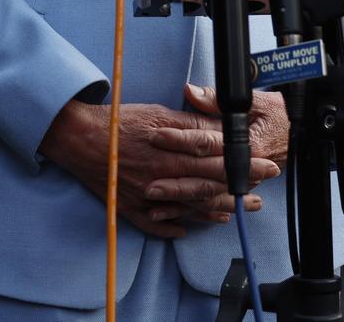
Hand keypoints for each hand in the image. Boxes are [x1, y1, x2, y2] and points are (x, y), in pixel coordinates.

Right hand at [39, 100, 277, 237]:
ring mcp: (147, 198)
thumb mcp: (159, 114)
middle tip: (258, 196)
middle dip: (237, 191)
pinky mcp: (131, 208)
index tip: (265, 167)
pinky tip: (187, 230)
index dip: (243, 165)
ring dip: (213, 212)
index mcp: (172, 154)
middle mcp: (163, 179)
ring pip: (188, 209)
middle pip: (208, 187)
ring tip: (234, 213)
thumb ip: (189, 125)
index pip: (217, 162)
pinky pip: (156, 225)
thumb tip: (218, 131)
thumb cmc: (119, 121)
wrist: (78, 137)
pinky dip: (173, 228)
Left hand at [143, 84, 289, 215]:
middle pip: (203, 175)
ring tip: (153, 203)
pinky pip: (212, 206)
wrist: (299, 133)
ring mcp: (240, 182)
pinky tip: (170, 215)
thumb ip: (217, 99)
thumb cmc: (275, 115)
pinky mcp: (237, 190)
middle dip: (175, 180)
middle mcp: (241, 166)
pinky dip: (191, 212)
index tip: (156, 136)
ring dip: (180, 200)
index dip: (180, 138)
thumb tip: (191, 91)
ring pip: (206, 195)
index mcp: (244, 143)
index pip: (206, 141)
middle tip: (147, 182)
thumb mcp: (253, 101)